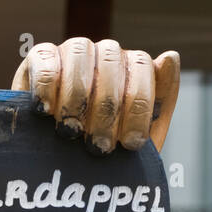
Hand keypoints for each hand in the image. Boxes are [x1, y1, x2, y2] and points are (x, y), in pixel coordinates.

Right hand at [11, 38, 179, 152]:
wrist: (63, 160)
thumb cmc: (108, 145)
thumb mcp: (142, 131)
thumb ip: (163, 98)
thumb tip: (172, 55)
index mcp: (134, 65)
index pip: (142, 66)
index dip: (138, 107)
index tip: (130, 144)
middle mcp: (106, 52)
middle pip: (111, 61)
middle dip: (107, 110)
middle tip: (99, 147)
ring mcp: (73, 50)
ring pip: (79, 54)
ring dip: (76, 98)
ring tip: (71, 132)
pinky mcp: (39, 57)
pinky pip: (45, 60)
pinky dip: (46, 85)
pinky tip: (46, 112)